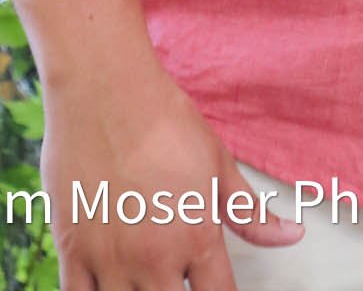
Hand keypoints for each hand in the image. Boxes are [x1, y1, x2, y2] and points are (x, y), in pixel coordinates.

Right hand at [41, 58, 303, 289]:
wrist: (106, 92)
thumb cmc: (162, 119)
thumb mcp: (217, 162)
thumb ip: (249, 211)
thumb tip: (290, 235)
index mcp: (197, 238)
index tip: (217, 287)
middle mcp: (155, 258)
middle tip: (178, 276)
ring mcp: (110, 259)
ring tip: (145, 280)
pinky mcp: (72, 251)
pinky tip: (106, 286)